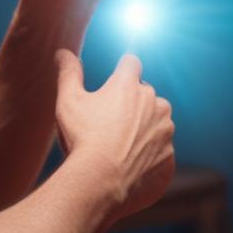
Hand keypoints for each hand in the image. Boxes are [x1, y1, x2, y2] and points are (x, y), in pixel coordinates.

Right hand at [54, 50, 174, 218]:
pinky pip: (160, 149)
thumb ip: (69, 73)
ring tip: (119, 147)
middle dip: (131, 104)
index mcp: (129, 84)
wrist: (100, 180)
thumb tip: (63, 52)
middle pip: (144, 94)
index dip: (122, 71)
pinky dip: (149, 154)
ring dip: (144, 128)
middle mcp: (154, 101)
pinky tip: (129, 164)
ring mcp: (165, 128)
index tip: (115, 82)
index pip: (131, 63)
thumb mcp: (69, 101)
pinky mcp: (169, 153)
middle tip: (109, 124)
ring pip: (156, 121)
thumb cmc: (82, 137)